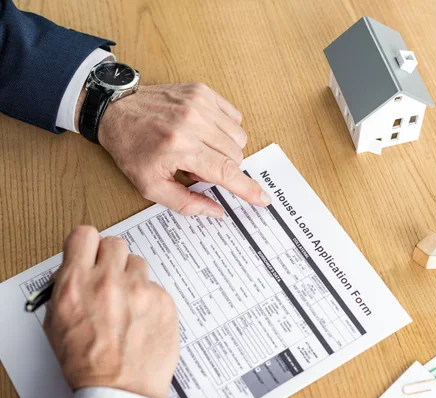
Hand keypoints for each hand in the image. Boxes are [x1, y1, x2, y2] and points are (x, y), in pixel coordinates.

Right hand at [43, 226, 179, 397]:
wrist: (119, 391)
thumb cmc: (88, 363)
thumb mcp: (57, 323)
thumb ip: (66, 289)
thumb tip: (75, 270)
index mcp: (76, 285)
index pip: (84, 235)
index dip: (87, 244)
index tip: (90, 252)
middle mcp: (108, 281)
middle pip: (115, 243)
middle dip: (111, 258)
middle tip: (111, 277)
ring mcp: (140, 289)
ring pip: (138, 263)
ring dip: (132, 278)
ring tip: (127, 304)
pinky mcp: (163, 299)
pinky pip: (155, 286)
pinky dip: (149, 298)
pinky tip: (142, 318)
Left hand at [93, 83, 270, 216]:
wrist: (115, 111)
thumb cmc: (132, 149)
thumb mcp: (150, 186)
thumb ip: (186, 203)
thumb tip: (217, 211)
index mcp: (180, 148)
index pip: (226, 172)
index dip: (247, 189)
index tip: (263, 198)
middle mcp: (193, 122)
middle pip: (235, 155)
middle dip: (223, 168)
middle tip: (197, 166)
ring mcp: (199, 103)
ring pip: (238, 137)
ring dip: (225, 149)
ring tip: (200, 147)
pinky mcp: (202, 91)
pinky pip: (233, 116)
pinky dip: (225, 128)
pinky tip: (206, 131)